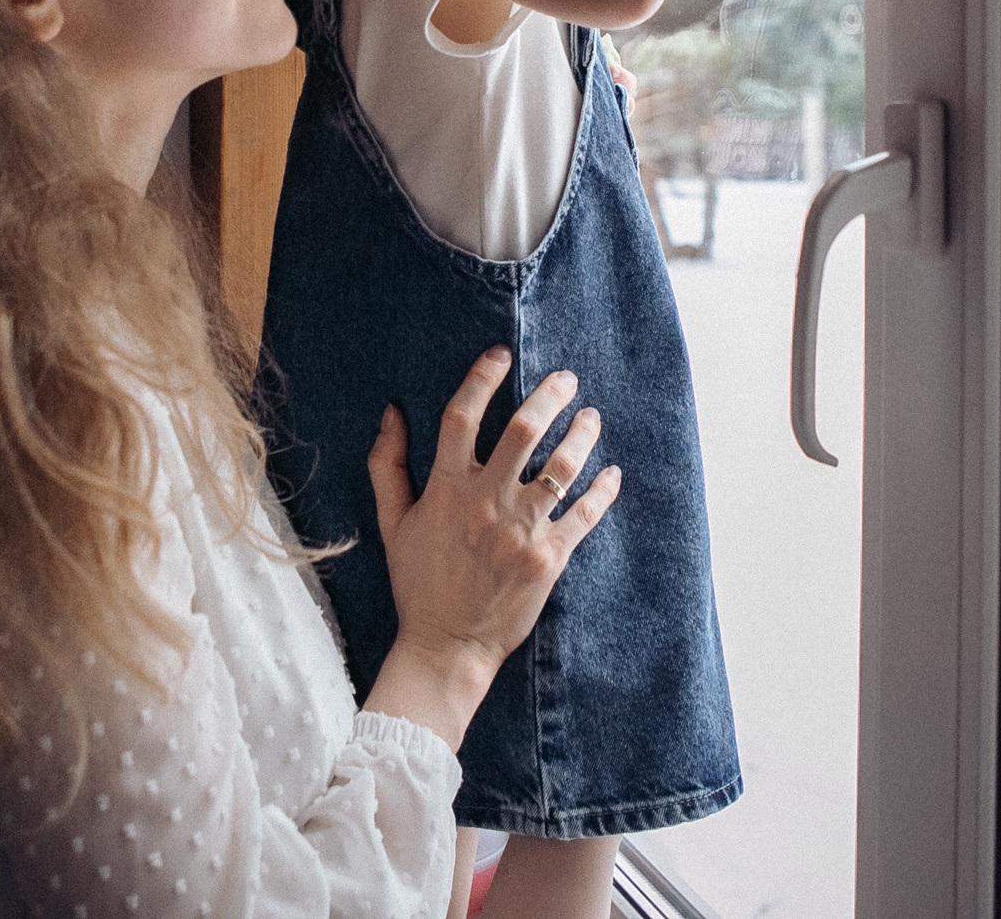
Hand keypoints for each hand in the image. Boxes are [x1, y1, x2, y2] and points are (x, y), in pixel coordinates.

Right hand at [361, 349, 620, 749]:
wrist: (447, 646)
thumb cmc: (418, 583)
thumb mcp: (392, 523)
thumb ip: (388, 466)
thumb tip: (392, 413)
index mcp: (445, 489)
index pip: (462, 417)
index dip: (482, 379)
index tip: (501, 354)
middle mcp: (485, 503)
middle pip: (523, 430)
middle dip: (549, 395)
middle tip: (565, 378)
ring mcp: (520, 531)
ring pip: (562, 467)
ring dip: (582, 434)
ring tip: (591, 416)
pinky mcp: (549, 559)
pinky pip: (585, 515)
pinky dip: (604, 490)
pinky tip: (612, 472)